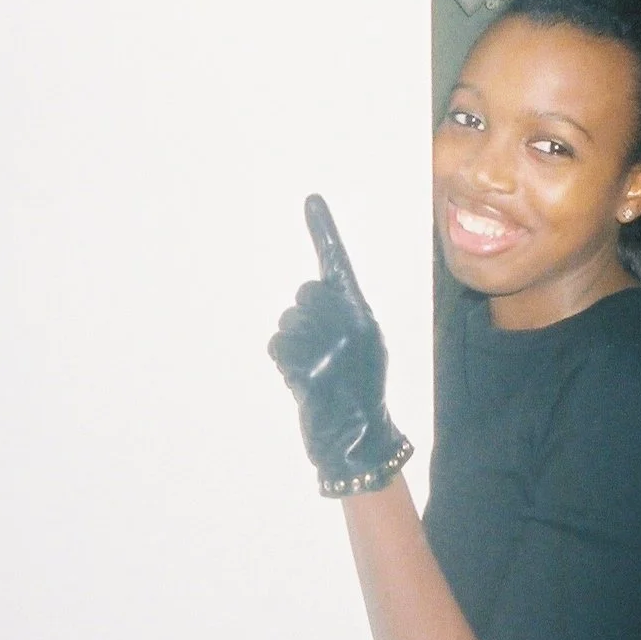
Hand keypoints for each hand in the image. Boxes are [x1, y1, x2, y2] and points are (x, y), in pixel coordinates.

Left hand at [269, 195, 412, 496]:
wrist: (358, 439)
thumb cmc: (357, 394)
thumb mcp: (362, 349)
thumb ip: (343, 318)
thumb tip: (315, 296)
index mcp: (363, 316)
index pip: (340, 267)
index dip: (324, 232)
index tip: (311, 200)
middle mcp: (349, 324)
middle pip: (304, 294)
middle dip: (303, 318)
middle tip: (317, 350)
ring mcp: (330, 345)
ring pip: (286, 322)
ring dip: (291, 347)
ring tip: (313, 371)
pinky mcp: (309, 367)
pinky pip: (276, 345)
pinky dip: (282, 363)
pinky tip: (301, 381)